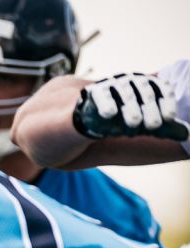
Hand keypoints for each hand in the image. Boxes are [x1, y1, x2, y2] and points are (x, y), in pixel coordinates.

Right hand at [73, 73, 189, 141]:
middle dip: (150, 110)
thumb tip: (187, 136)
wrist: (97, 119)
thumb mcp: (148, 124)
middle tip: (153, 126)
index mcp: (150, 85)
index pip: (163, 90)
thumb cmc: (127, 119)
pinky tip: (110, 114)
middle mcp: (134, 81)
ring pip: (126, 94)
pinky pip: (102, 96)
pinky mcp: (96, 91)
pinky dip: (106, 104)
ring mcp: (115, 84)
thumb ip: (166, 129)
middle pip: (146, 94)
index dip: (167, 104)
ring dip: (130, 109)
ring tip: (134, 124)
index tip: (169, 119)